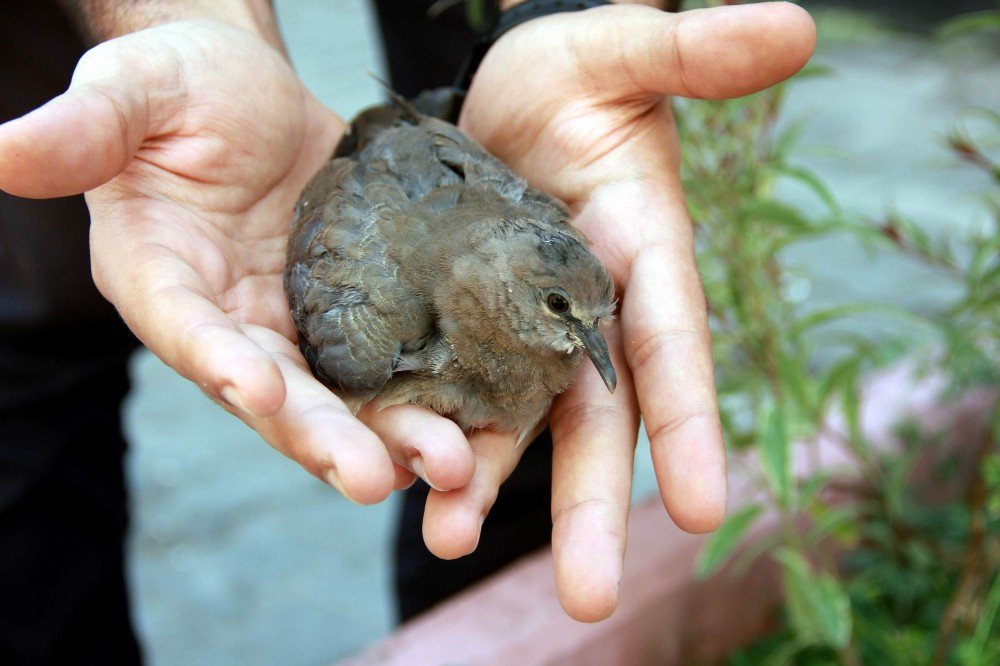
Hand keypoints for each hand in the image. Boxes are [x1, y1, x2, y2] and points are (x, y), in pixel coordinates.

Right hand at [0, 20, 478, 502]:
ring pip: (338, 394)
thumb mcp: (132, 92)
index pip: (185, 328)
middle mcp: (227, 319)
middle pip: (273, 391)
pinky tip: (472, 423)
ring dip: (388, 434)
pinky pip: (385, 360)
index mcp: (161, 276)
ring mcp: (291, 322)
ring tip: (446, 467)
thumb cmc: (180, 85)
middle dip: (321, 436)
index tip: (260, 391)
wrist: (246, 88)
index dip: (218, 361)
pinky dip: (422, 393)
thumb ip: (81, 130)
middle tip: (374, 480)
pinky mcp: (350, 310)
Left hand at [444, 2, 816, 620]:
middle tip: (592, 599)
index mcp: (638, 259)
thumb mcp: (623, 54)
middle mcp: (586, 314)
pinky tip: (398, 484)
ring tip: (444, 543)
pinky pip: (449, 392)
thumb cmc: (574, 72)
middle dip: (592, 508)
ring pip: (513, 425)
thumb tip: (795, 24)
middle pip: (596, 422)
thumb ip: (695, 53)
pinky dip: (431, 438)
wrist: (496, 92)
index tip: (701, 507)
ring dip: (483, 488)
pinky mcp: (460, 326)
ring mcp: (521, 329)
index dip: (689, 424)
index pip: (672, 348)